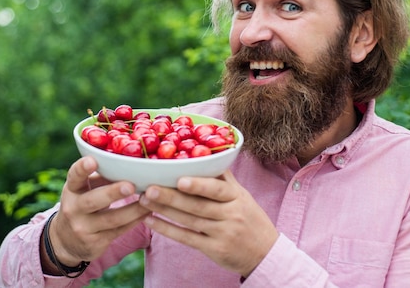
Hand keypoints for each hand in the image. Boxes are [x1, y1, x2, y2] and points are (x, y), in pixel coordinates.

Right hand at [47, 156, 150, 266]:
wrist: (66, 241)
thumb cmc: (82, 204)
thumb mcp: (83, 190)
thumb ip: (101, 177)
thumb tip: (130, 160)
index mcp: (72, 190)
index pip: (74, 177)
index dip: (82, 168)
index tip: (92, 160)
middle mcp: (73, 209)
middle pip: (93, 201)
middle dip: (112, 193)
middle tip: (130, 186)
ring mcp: (83, 228)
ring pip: (112, 219)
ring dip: (134, 209)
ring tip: (150, 199)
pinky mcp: (96, 243)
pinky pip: (120, 230)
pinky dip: (136, 220)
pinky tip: (148, 212)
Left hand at [138, 170, 277, 276]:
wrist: (266, 253)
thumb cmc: (250, 219)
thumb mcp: (243, 196)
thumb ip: (224, 179)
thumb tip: (205, 156)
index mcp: (237, 197)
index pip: (217, 189)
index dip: (199, 184)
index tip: (178, 178)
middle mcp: (231, 214)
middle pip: (198, 205)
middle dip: (172, 196)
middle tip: (150, 187)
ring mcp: (222, 233)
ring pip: (190, 221)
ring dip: (165, 210)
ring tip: (144, 200)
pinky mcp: (214, 250)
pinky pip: (188, 238)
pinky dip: (168, 230)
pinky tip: (152, 221)